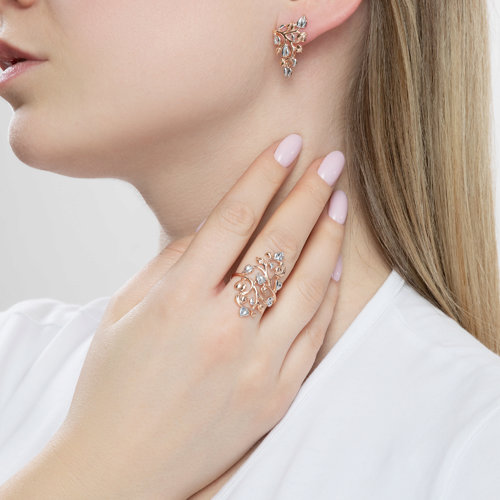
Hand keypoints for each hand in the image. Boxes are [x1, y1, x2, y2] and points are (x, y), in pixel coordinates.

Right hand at [50, 134, 346, 498]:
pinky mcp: (276, 395)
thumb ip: (170, 264)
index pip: (234, 220)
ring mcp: (256, 366)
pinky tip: (334, 266)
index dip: (264, 175)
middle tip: (331, 161)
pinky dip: (327, 294)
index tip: (288, 146)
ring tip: (340, 204)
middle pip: (279, 244)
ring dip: (328, 237)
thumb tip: (211, 228)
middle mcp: (222, 330)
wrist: (123, 469)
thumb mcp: (125, 313)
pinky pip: (313, 333)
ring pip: (308, 285)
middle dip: (309, 194)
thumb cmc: (113, 386)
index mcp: (177, 303)